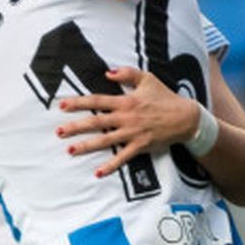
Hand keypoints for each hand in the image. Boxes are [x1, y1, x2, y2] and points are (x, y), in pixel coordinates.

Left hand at [55, 66, 199, 177]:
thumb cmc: (165, 97)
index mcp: (126, 101)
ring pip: (105, 140)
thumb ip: (127, 74)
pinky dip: (111, 166)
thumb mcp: (148, 79)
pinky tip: (98, 172)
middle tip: (58, 132)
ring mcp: (132, 133)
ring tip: (70, 150)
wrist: (185, 117)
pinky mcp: (140, 146)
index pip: (97, 101)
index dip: (79, 103)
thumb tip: (107, 72)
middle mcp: (126, 117)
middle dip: (76, 127)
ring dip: (87, 146)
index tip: (62, 106)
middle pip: (96, 122)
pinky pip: (123, 158)